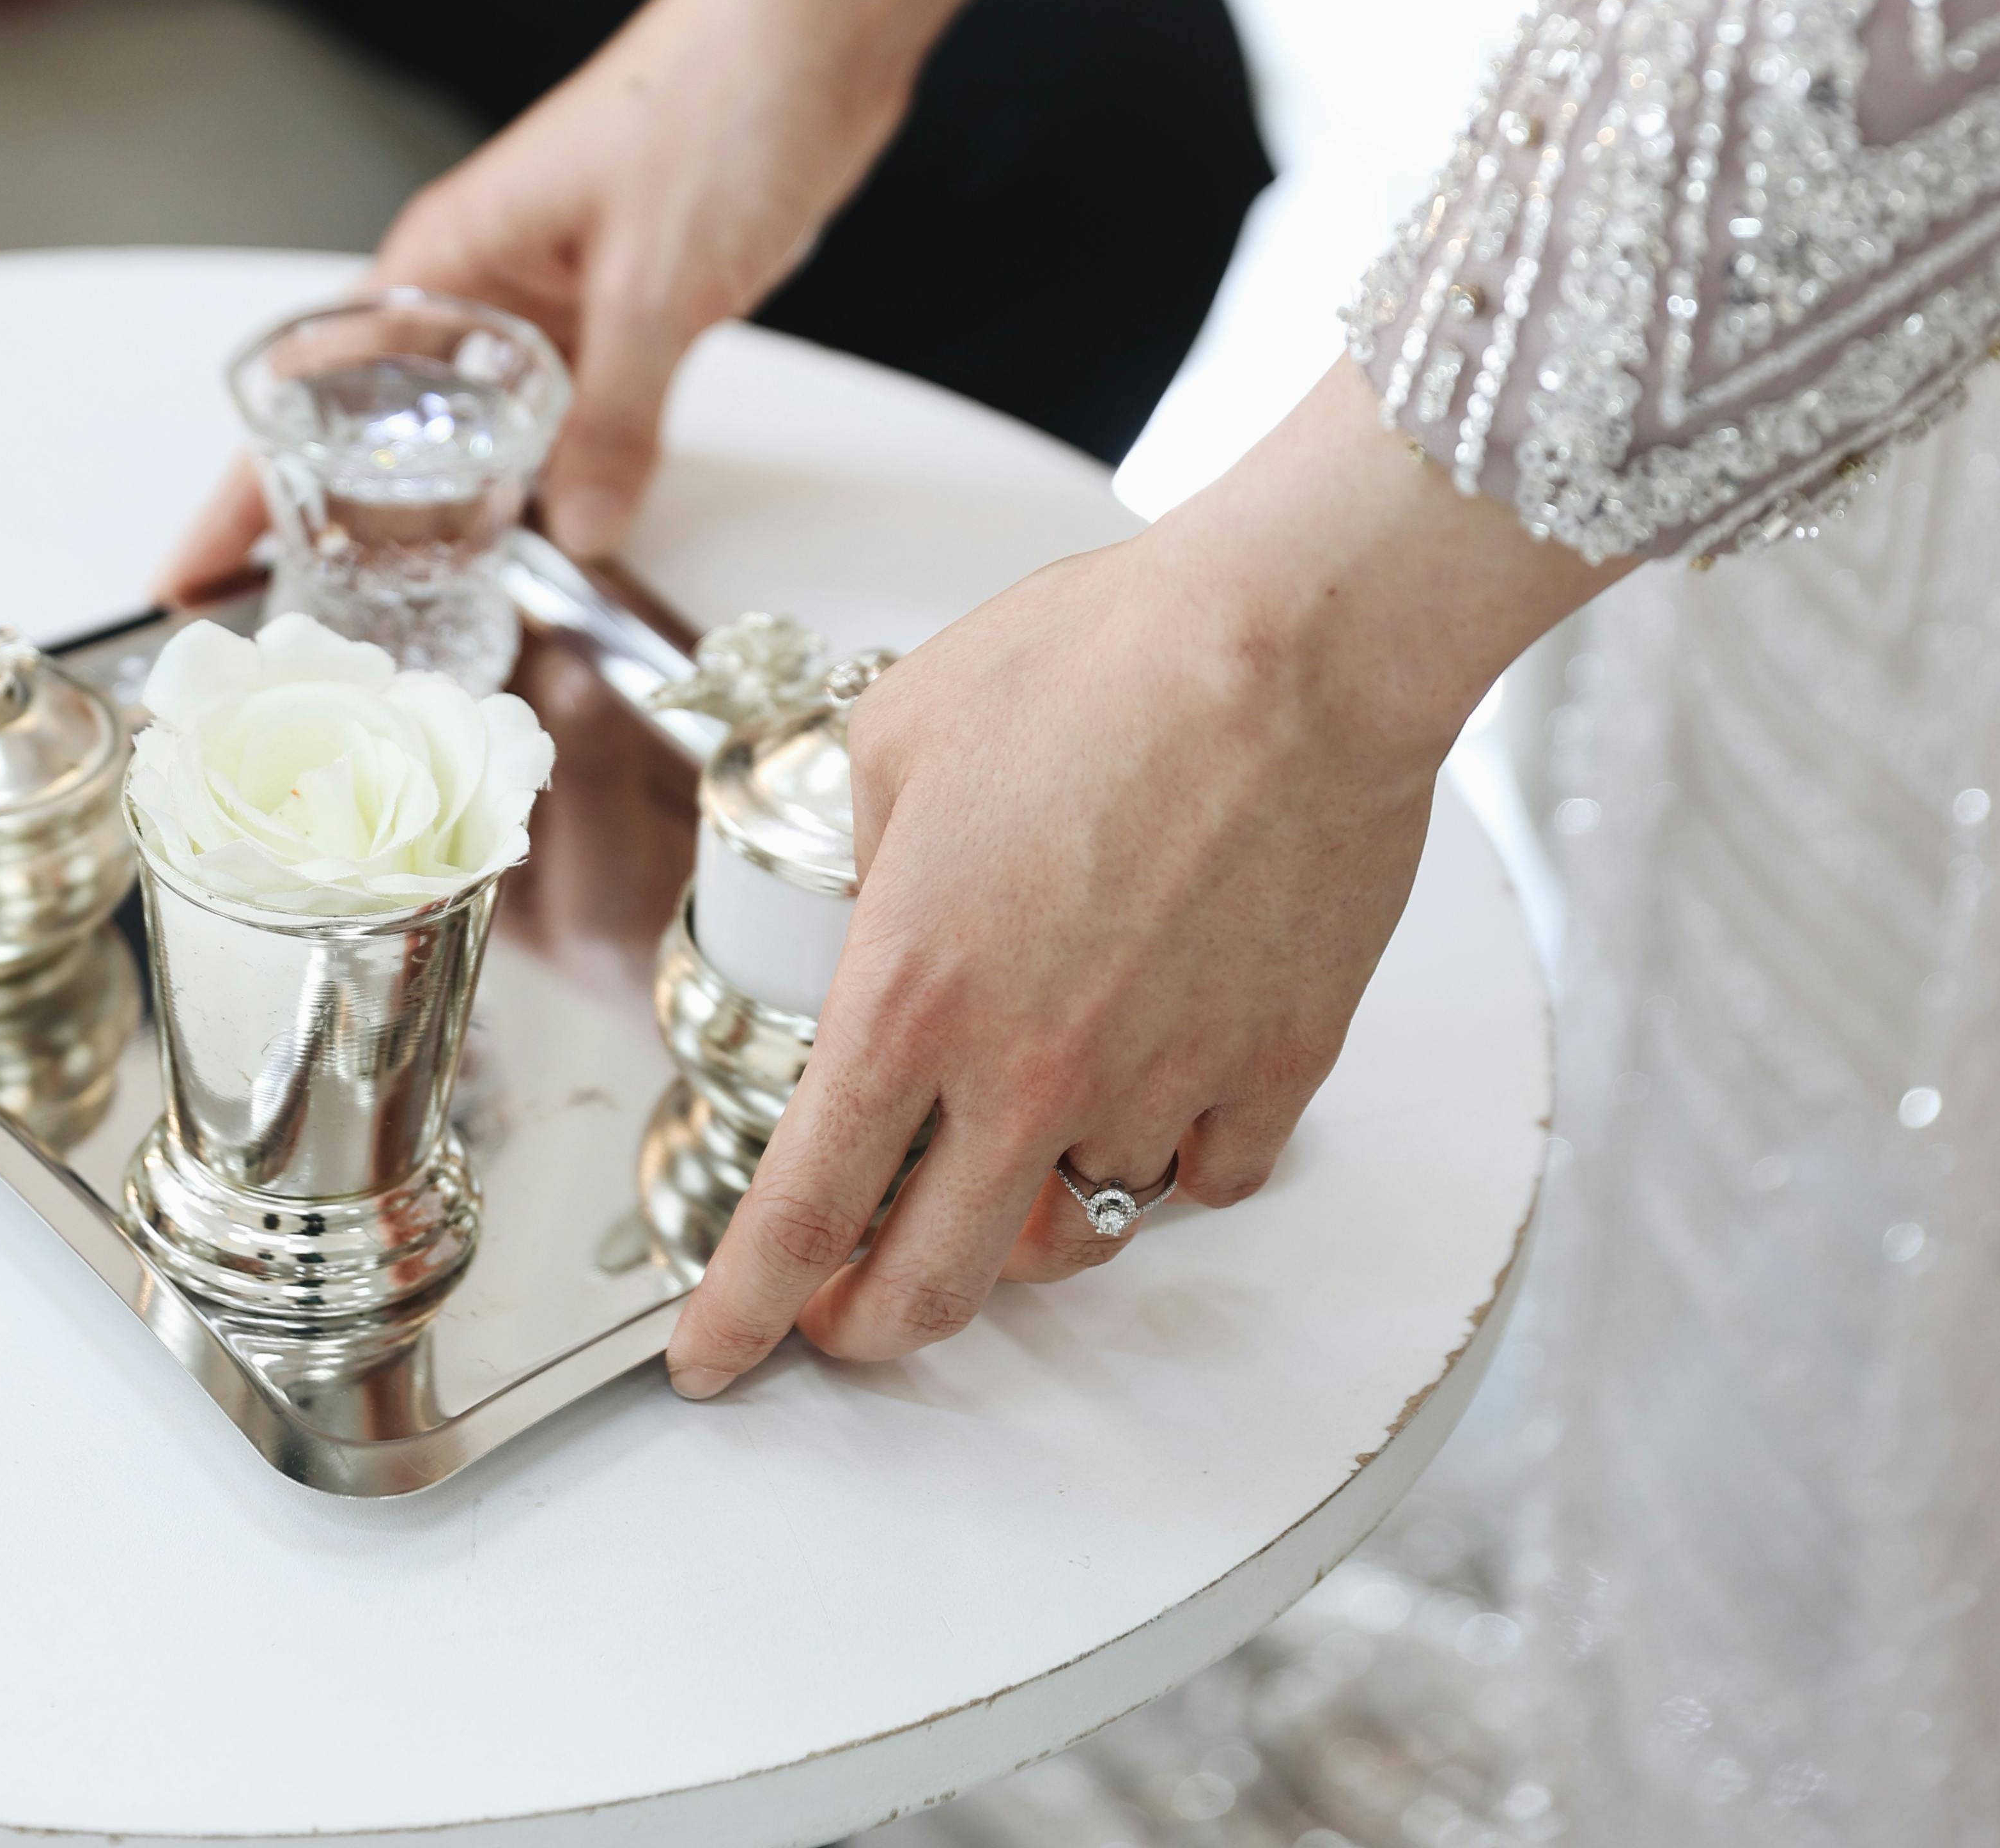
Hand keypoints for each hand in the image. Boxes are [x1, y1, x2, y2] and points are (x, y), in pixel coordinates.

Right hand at [155, 0, 910, 603]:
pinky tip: (556, 540)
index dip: (242, 492)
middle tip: (308, 638)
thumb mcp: (659, 280)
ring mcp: (550, 295)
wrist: (815, 26)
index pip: (310, 395)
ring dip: (456, 515)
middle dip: (338, 528)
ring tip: (418, 619)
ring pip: (478, 430)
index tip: (184, 574)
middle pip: (381, 428)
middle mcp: (481, 281)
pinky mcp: (622, 303)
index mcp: (447, 258)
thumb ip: (614, 417)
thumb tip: (576, 529)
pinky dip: (553, 476)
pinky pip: (564, 414)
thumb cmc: (715, 100)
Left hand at [662, 361, 1614, 1394]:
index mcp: (913, 991)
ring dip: (1021, 1228)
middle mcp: (1030, 1072)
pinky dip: (1164, 1160)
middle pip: (932, 1292)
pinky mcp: (1274, 1072)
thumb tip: (860, 897)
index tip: (710, 1357)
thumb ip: (860, 844)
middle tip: (844, 1307)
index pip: (802, 1212)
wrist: (1289, 643)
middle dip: (866, 1328)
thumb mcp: (903, 730)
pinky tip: (1147, 1090)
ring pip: (1075, 1237)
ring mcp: (1162, 1084)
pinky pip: (1203, 1176)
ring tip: (1001, 1170)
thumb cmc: (1099, 659)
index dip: (740, 1312)